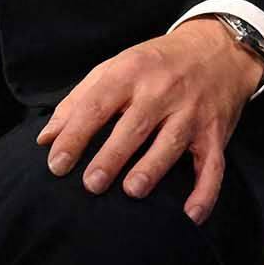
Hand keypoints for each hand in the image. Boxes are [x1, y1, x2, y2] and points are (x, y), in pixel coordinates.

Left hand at [39, 20, 263, 223]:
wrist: (218, 49)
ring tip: (132, 190)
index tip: (56, 163)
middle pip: (134, 126)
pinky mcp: (215, 132)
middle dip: (112, 156)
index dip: (75, 135)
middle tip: (92, 184)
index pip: (97, 105)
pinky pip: (213, 165)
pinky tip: (191, 215)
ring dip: (152, 168)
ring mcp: (192, 112)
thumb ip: (78, 101)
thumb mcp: (115, 67)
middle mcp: (162, 90)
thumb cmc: (156, 63)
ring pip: (171, 143)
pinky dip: (205, 192)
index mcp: (130, 72)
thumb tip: (45, 139)